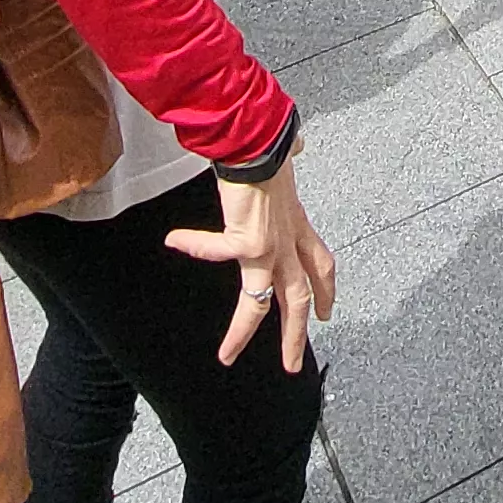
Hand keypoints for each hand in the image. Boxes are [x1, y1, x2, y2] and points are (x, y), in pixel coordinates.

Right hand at [165, 163, 335, 371]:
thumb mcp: (287, 159)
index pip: (320, 263)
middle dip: (295, 333)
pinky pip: (216, 251)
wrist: (262, 139)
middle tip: (292, 363)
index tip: (327, 311)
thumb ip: (291, 158)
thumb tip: (298, 144)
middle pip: (297, 297)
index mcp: (297, 224)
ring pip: (261, 301)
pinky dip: (195, 244)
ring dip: (243, 332)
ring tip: (227, 355)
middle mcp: (287, 241)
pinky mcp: (247, 240)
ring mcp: (269, 245)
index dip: (325, 290)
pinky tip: (175, 239)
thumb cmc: (270, 146)